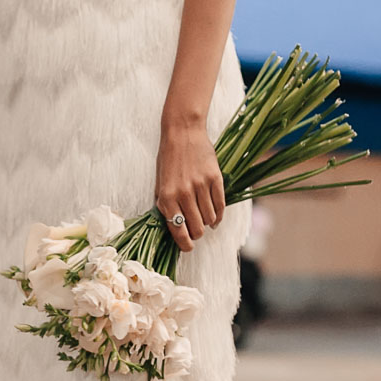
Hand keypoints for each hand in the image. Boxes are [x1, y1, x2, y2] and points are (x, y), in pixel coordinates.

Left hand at [155, 119, 224, 251]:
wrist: (183, 132)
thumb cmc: (169, 159)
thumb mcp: (160, 183)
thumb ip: (166, 205)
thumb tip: (174, 228)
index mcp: (166, 197)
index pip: (178, 230)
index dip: (185, 244)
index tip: (188, 247)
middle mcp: (183, 194)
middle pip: (197, 228)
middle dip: (197, 234)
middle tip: (197, 230)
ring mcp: (200, 186)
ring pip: (210, 219)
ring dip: (208, 223)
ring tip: (205, 219)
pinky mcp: (214, 178)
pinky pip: (220, 205)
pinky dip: (218, 214)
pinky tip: (215, 215)